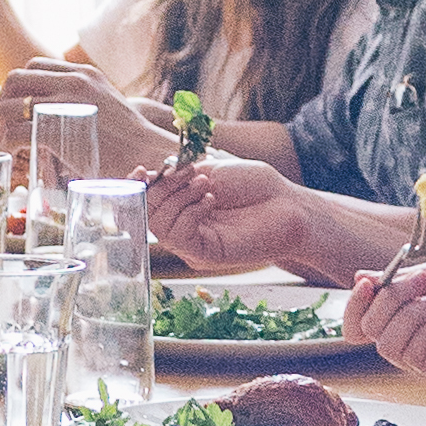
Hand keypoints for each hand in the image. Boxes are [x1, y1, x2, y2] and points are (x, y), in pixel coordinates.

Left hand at [0, 55, 176, 180]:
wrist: (147, 156)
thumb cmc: (130, 142)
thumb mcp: (107, 107)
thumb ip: (83, 102)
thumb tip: (58, 114)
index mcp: (84, 74)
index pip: (34, 65)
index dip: (19, 86)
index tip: (17, 107)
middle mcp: (72, 82)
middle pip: (15, 79)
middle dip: (3, 102)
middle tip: (4, 124)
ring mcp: (64, 104)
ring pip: (10, 106)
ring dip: (0, 126)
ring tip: (6, 144)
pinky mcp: (56, 130)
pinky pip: (14, 131)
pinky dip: (7, 143)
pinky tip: (13, 154)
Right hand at [143, 152, 312, 274]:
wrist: (287, 204)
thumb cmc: (254, 186)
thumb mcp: (211, 170)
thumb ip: (179, 175)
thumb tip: (151, 176)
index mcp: (180, 207)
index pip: (145, 202)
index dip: (138, 187)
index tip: (142, 170)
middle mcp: (183, 228)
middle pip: (149, 213)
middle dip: (164, 188)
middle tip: (193, 173)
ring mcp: (192, 245)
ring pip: (161, 226)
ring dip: (179, 198)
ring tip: (206, 185)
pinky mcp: (205, 255)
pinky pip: (180, 238)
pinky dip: (190, 214)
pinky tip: (211, 200)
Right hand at [343, 249, 425, 383]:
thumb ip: (407, 277)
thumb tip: (362, 275)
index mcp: (413, 317)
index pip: (363, 320)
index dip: (356, 302)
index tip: (369, 280)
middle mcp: (415, 340)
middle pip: (366, 330)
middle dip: (387, 299)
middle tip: (423, 283)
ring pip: (384, 343)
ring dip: (408, 313)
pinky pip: (410, 354)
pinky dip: (424, 329)